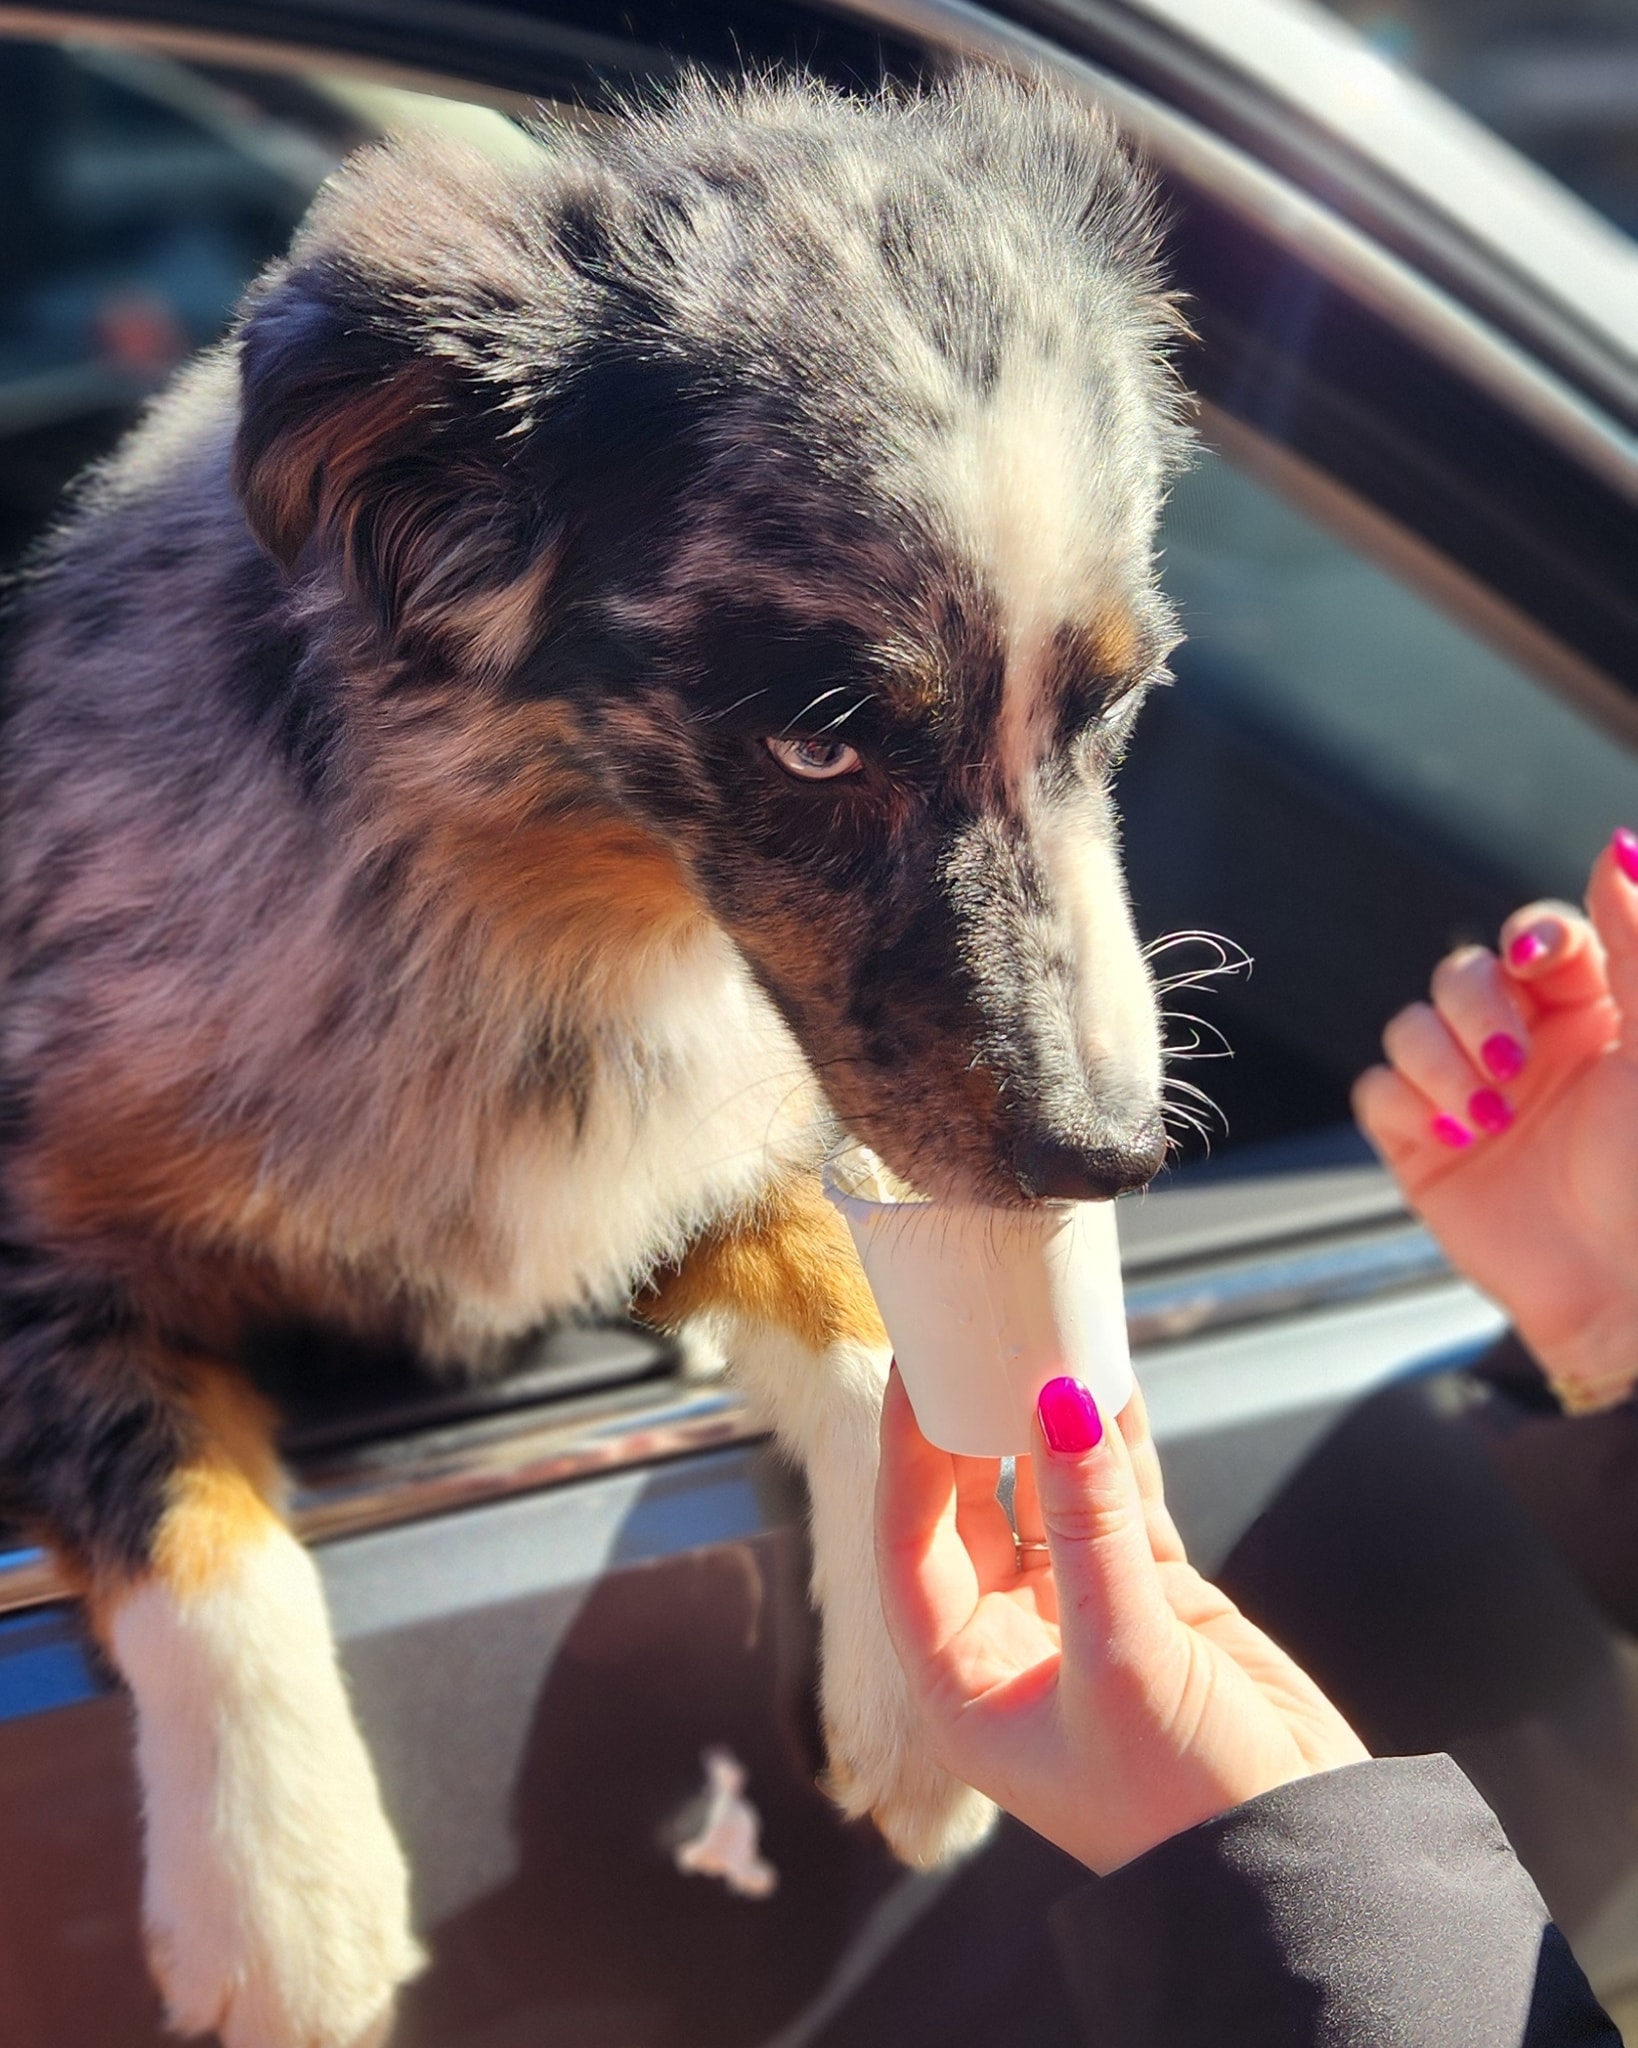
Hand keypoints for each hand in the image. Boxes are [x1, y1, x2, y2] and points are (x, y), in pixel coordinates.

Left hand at [874, 1367, 1367, 1874]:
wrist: (1302, 1866)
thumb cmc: (1181, 1807)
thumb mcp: (1120, 1659)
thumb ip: (1089, 1522)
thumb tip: (1059, 1401)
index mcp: (961, 1682)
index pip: (911, 1542)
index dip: (909, 1455)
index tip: (915, 1374)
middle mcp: (1009, 1643)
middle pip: (972, 1508)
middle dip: (974, 1425)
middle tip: (979, 1340)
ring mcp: (1084, 1617)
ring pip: (1051, 1494)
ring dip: (1051, 1425)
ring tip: (1048, 1342)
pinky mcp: (1155, 1602)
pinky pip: (1122, 1502)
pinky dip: (1120, 1446)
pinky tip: (1115, 1385)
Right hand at [1353, 831, 1637, 1411]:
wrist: (1625, 1293)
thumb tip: (1621, 838)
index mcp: (1595, 1016)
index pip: (1540, 938)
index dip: (1531, 936)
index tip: (1542, 960)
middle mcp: (1527, 1047)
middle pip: (1462, 973)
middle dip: (1477, 1007)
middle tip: (1511, 1062)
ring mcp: (1468, 1096)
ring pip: (1410, 1025)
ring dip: (1440, 1061)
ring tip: (1489, 1115)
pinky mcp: (1422, 1148)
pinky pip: (1378, 1092)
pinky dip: (1408, 1104)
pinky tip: (1458, 1138)